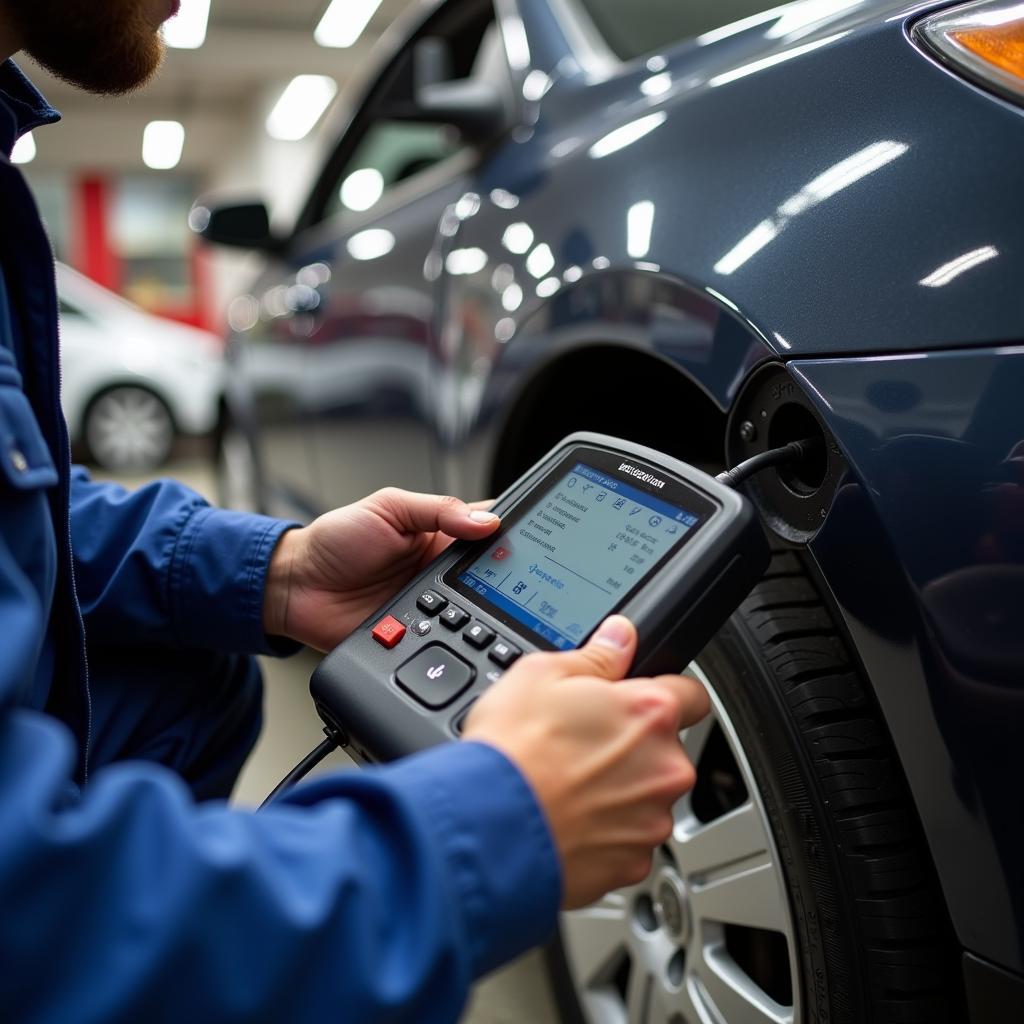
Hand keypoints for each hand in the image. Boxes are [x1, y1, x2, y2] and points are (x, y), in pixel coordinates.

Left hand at [263, 489, 499, 650]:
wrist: (296, 587)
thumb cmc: (336, 540)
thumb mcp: (388, 507)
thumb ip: (437, 510)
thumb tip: (487, 522)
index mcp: (442, 534)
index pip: (491, 530)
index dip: (512, 533)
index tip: (532, 539)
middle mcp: (443, 572)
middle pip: (493, 577)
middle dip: (506, 579)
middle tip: (515, 578)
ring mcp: (433, 606)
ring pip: (476, 613)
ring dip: (480, 611)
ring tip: (482, 604)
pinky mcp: (417, 635)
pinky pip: (444, 641)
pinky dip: (452, 640)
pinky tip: (454, 633)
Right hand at [463, 616, 708, 908]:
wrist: (487, 829)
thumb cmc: (511, 753)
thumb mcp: (541, 674)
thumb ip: (596, 656)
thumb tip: (620, 637)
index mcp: (649, 713)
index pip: (691, 694)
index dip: (664, 694)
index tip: (640, 702)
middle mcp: (664, 768)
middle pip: (664, 751)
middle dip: (632, 748)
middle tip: (582, 745)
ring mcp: (651, 820)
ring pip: (646, 798)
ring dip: (619, 792)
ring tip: (566, 785)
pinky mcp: (632, 865)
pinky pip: (627, 841)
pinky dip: (604, 833)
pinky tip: (566, 818)